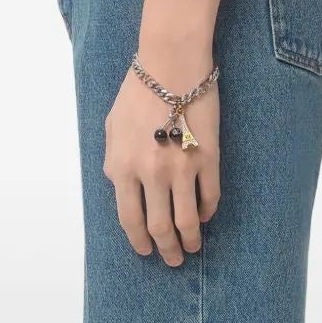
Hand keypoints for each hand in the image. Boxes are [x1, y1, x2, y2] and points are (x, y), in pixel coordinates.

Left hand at [102, 51, 220, 265]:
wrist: (171, 63)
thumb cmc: (138, 90)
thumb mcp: (112, 126)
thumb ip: (114, 159)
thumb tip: (119, 183)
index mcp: (122, 167)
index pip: (130, 219)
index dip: (139, 241)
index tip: (146, 250)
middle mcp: (150, 174)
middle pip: (159, 227)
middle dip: (166, 250)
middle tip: (172, 259)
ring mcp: (181, 168)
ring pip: (187, 220)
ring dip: (190, 240)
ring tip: (192, 248)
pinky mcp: (207, 158)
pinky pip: (210, 197)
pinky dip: (207, 212)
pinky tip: (205, 216)